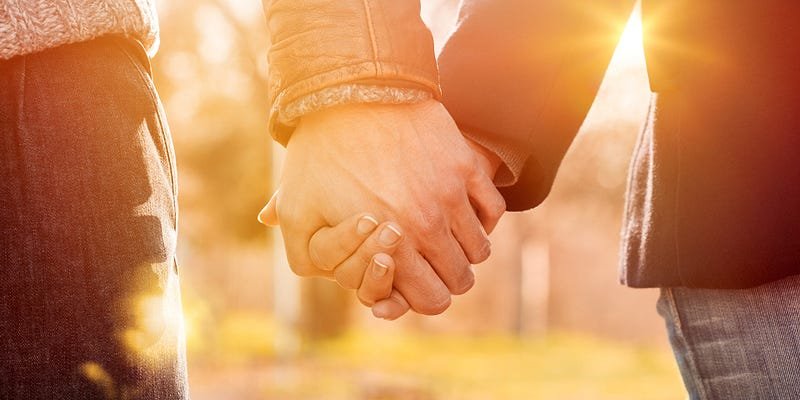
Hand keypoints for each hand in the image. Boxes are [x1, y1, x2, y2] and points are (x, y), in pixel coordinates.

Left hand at [261, 99, 504, 314]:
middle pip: (460, 279)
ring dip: (463, 250)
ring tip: (441, 237)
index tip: (413, 282)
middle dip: (444, 279)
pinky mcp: (465, 165)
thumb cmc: (320, 155)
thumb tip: (335, 280)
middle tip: (427, 263)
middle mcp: (428, 225)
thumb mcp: (297, 212)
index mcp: (391, 246)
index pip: (431, 300)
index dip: (423, 299)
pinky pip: (493, 208)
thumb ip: (310, 258)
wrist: (350, 92)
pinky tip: (461, 211)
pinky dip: (482, 218)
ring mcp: (451, 194)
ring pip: (479, 248)